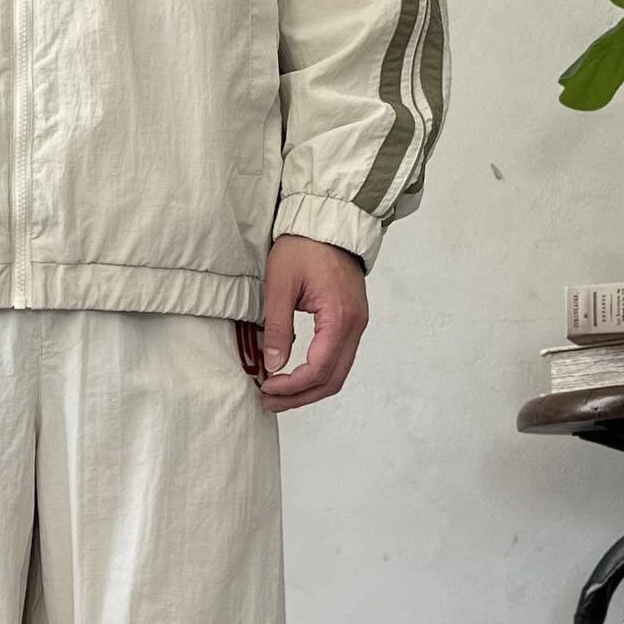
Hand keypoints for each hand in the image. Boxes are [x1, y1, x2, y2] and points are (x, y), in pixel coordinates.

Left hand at [257, 235, 368, 412]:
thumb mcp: (280, 284)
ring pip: (337, 373)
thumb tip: (274, 365)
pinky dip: (317, 374)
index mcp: (339, 316)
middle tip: (269, 402)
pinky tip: (294, 376)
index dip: (291, 386)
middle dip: (299, 397)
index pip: (318, 369)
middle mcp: (355, 325)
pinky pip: (339, 359)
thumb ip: (277, 327)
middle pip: (332, 380)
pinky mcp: (352, 322)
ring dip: (308, 389)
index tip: (266, 387)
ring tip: (278, 394)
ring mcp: (357, 324)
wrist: (329, 222)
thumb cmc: (304, 246)